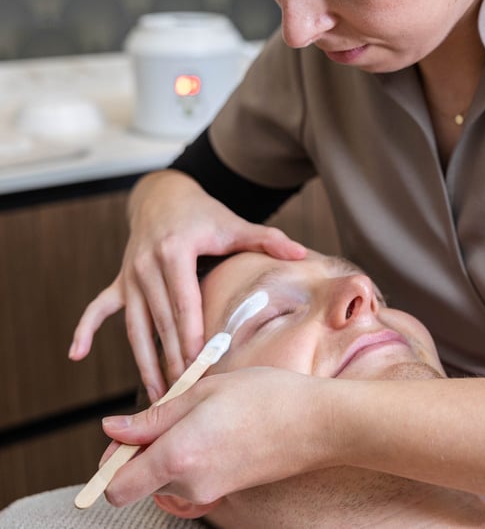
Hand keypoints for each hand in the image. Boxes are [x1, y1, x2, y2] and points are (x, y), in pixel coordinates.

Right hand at [69, 170, 305, 400]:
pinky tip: (75, 354)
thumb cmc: (202, 214)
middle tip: (184, 394)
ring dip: (143, 362)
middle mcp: (146, 265)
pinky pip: (98, 308)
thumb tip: (301, 251)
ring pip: (134, 326)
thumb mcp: (233, 223)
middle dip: (172, 359)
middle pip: (160, 322)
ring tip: (155, 396)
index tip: (198, 367)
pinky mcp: (119, 281)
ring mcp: (129, 275)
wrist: (162, 196)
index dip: (190, 337)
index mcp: (175, 251)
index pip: (183, 303)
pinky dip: (85, 329)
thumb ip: (266, 238)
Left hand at [98, 367, 334, 506]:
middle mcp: (189, 483)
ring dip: (172, 451)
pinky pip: (192, 478)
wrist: (318, 422)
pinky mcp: (227, 491)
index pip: (116, 486)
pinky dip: (194, 457)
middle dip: (144, 451)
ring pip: (167, 479)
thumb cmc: (266, 397)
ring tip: (204, 416)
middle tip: (173, 413)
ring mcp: (210, 492)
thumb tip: (112, 429)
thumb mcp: (204, 391)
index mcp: (177, 455)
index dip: (112, 462)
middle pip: (141, 481)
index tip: (125, 436)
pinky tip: (219, 430)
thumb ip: (154, 415)